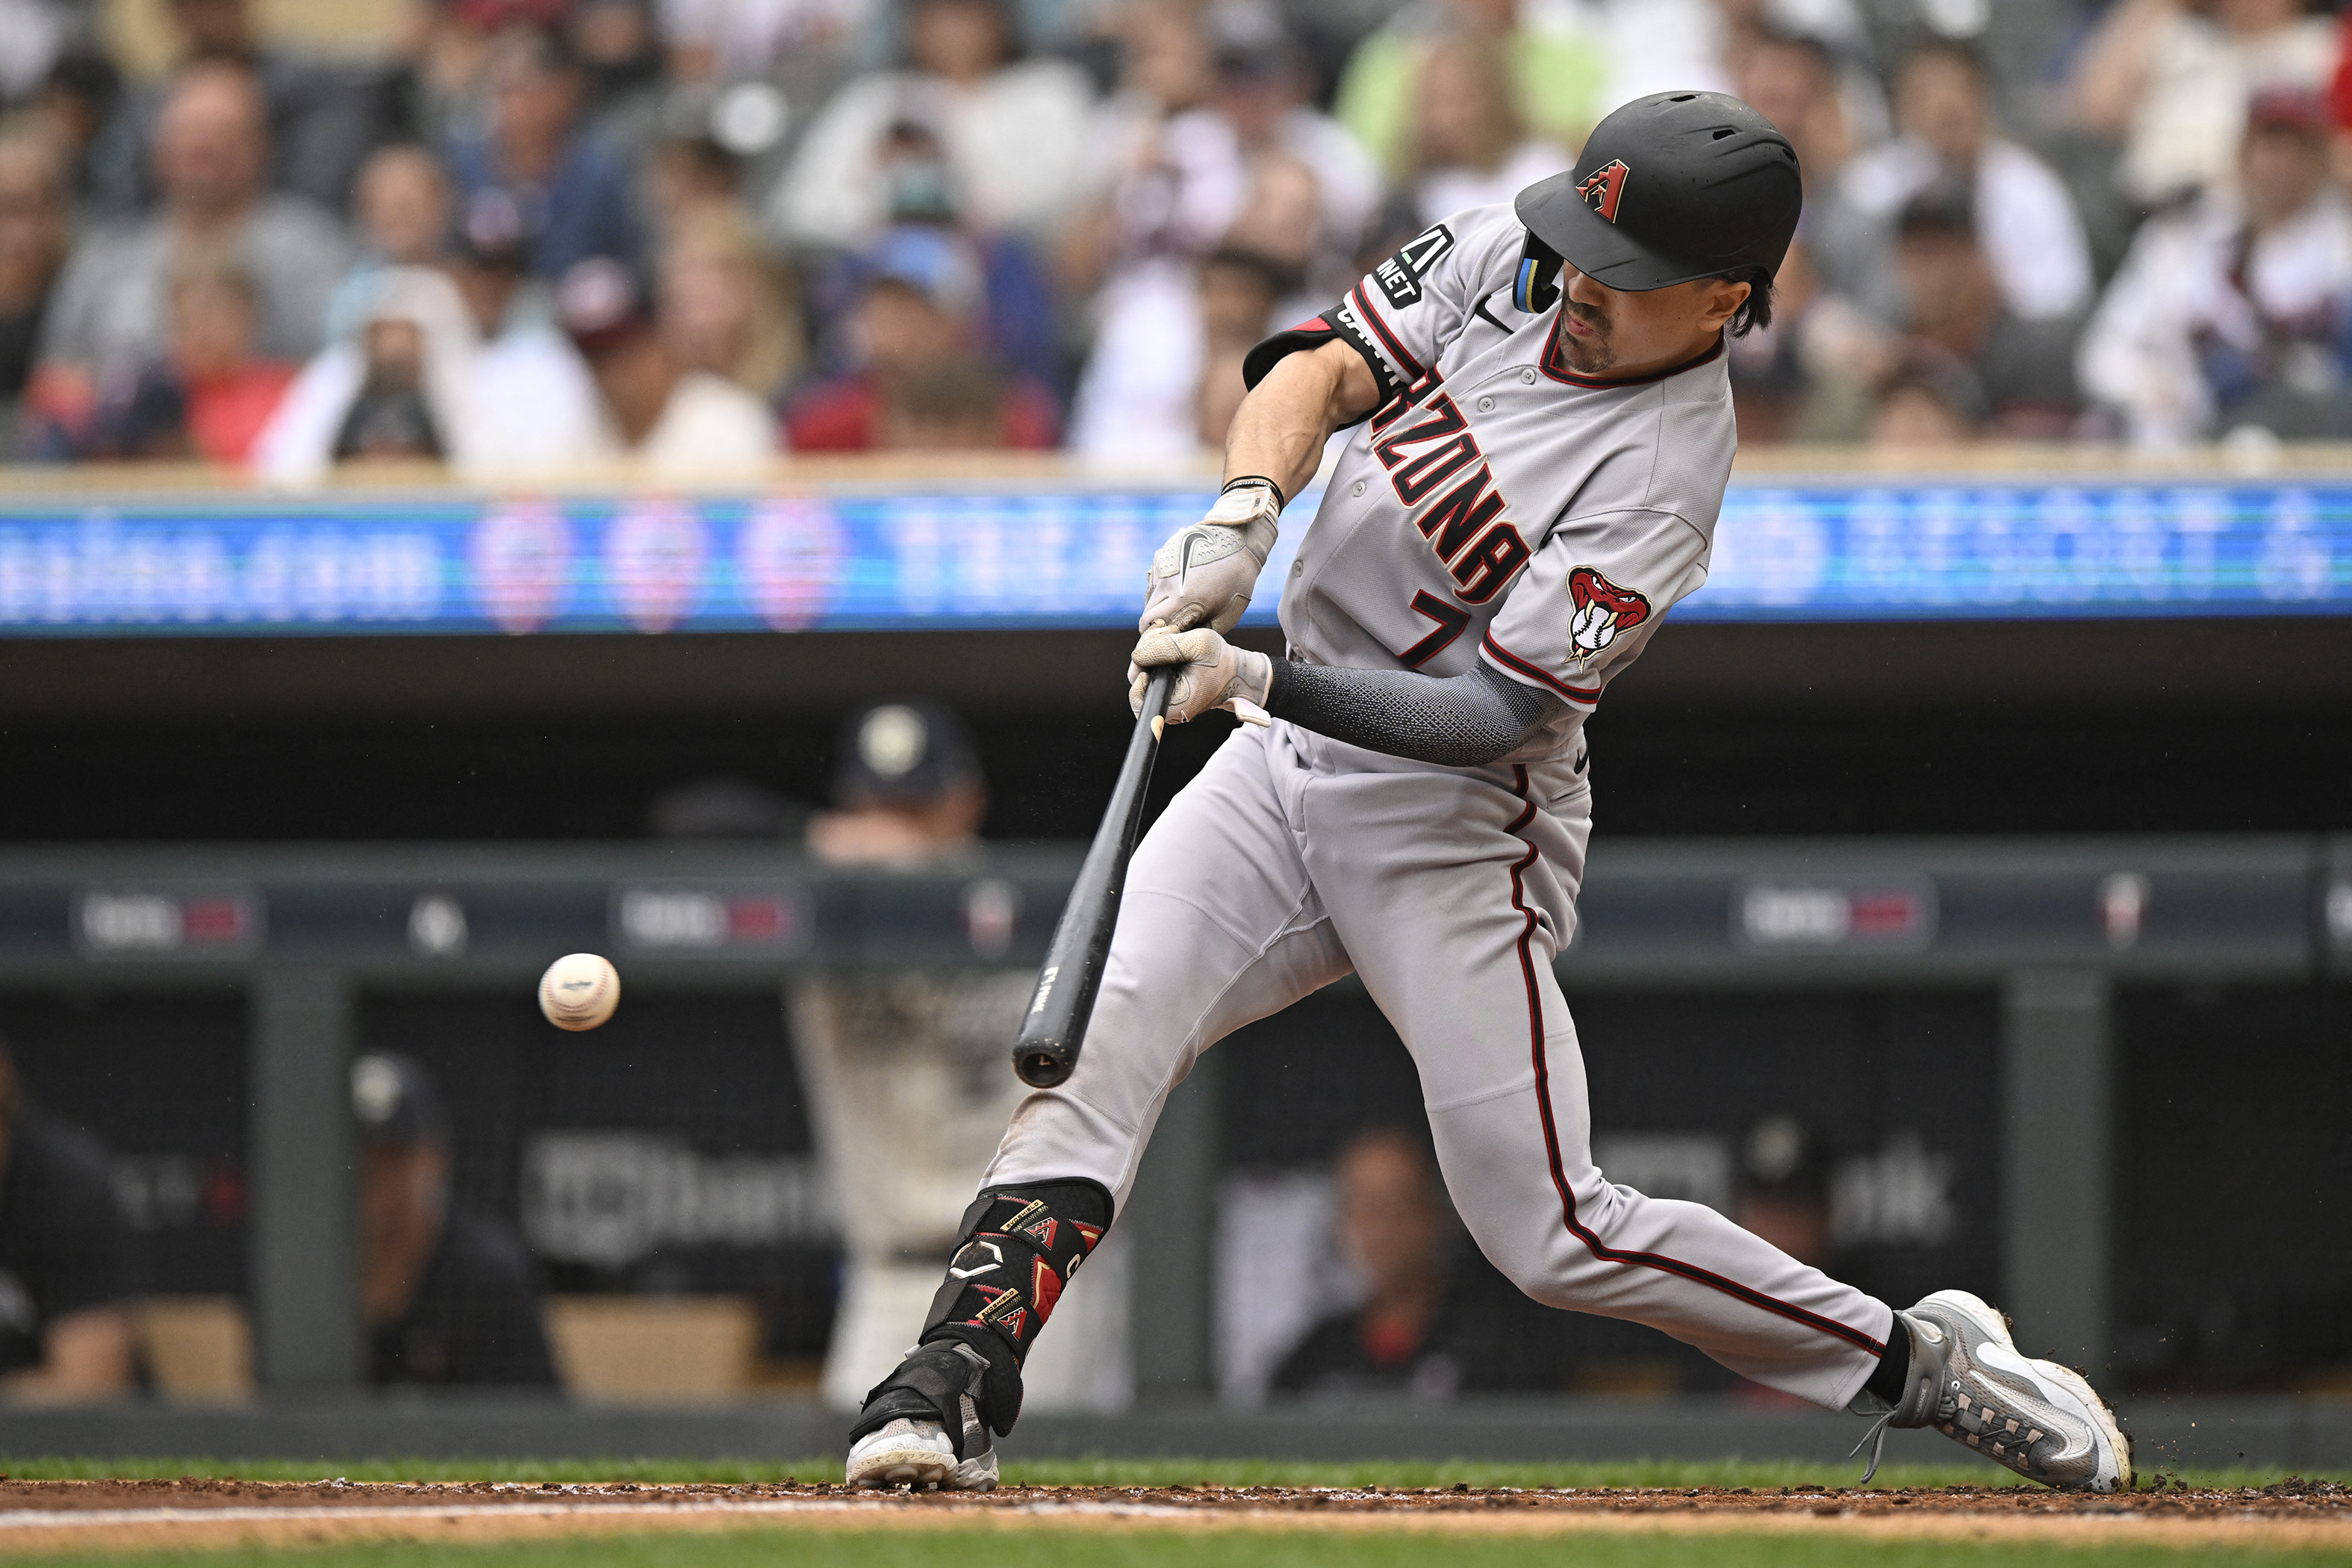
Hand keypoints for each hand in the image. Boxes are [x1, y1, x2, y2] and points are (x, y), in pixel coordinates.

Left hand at [1129, 626, 1272, 724]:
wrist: (1237, 671)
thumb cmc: (1222, 661)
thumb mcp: (1199, 644)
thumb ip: (1167, 647)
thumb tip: (1137, 655)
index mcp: (1177, 704)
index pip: (1139, 701)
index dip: (1137, 679)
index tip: (1150, 665)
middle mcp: (1169, 705)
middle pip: (1138, 679)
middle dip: (1147, 651)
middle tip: (1168, 634)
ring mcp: (1167, 696)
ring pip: (1144, 670)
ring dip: (1152, 647)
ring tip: (1173, 634)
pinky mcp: (1168, 685)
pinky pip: (1152, 668)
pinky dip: (1158, 651)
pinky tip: (1172, 639)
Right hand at [1138, 483, 1280, 635]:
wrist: (1239, 538)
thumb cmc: (1237, 579)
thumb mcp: (1227, 614)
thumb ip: (1200, 630)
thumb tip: (1183, 641)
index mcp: (1183, 600)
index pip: (1151, 628)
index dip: (1157, 638)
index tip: (1170, 641)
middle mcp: (1167, 583)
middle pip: (1147, 615)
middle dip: (1157, 625)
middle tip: (1175, 626)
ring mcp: (1162, 567)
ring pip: (1150, 597)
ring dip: (1160, 605)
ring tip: (1183, 602)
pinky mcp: (1161, 556)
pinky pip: (1155, 580)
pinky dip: (1164, 587)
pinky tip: (1183, 583)